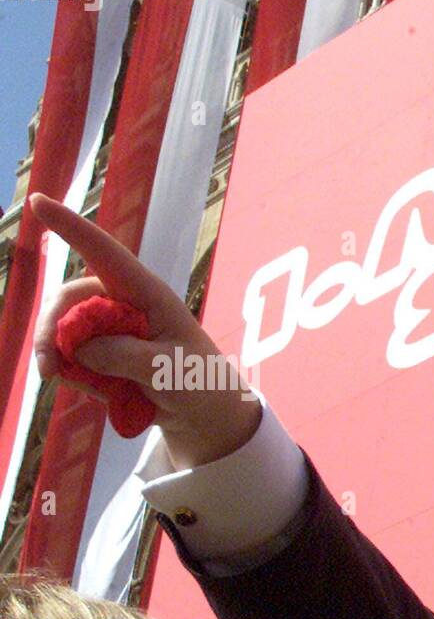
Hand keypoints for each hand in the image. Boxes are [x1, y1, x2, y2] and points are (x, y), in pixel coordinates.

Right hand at [26, 193, 259, 467]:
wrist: (208, 417)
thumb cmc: (200, 384)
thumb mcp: (169, 371)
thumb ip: (125, 357)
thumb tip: (79, 347)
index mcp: (148, 295)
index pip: (106, 254)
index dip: (72, 228)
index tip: (39, 201)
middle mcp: (125, 304)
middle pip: (69, 300)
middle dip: (51, 330)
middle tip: (49, 371)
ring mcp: (112, 328)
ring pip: (64, 331)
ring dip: (64, 360)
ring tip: (94, 391)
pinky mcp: (104, 352)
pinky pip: (72, 358)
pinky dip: (76, 376)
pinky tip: (102, 395)